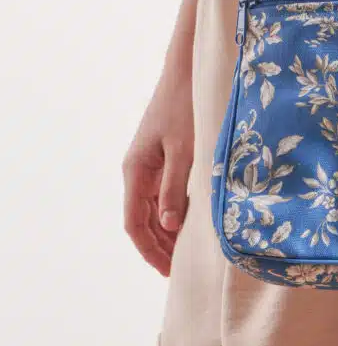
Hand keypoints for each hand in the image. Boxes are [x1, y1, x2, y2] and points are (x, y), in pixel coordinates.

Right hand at [122, 63, 193, 275]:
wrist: (188, 73)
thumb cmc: (186, 107)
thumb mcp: (184, 151)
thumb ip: (175, 188)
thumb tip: (169, 226)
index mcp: (136, 171)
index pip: (135, 223)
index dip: (150, 251)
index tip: (169, 272)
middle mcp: (138, 171)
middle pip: (143, 221)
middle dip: (160, 247)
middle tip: (184, 270)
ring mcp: (150, 164)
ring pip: (154, 209)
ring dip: (169, 231)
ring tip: (190, 253)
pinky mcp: (164, 157)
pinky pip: (166, 194)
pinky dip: (177, 212)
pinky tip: (194, 222)